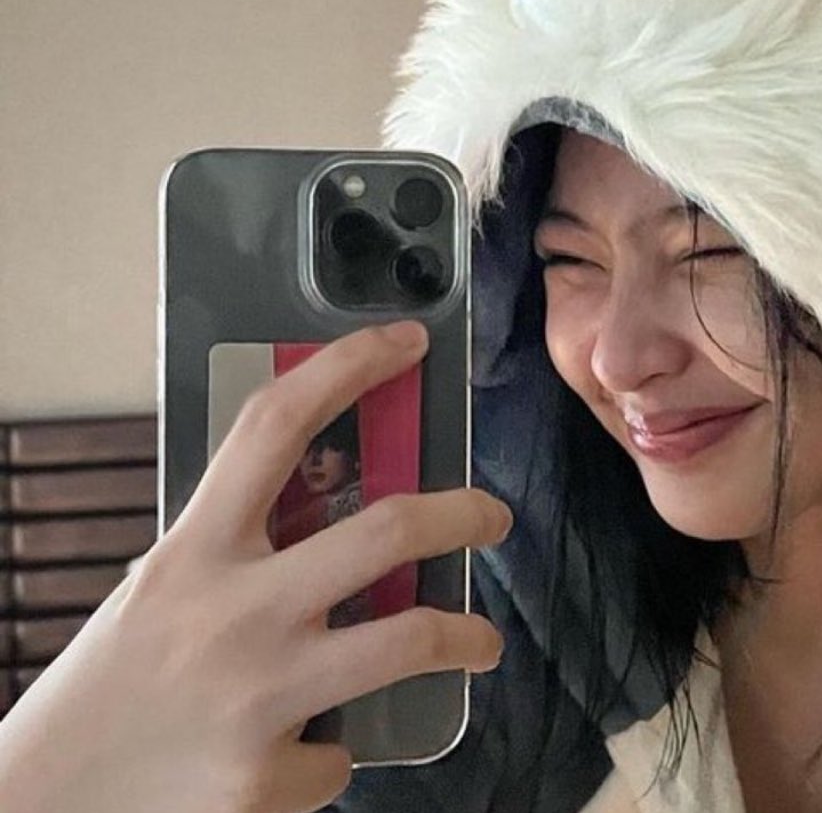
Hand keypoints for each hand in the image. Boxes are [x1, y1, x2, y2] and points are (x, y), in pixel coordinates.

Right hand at [0, 322, 510, 812]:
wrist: (40, 808)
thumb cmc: (113, 681)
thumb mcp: (166, 586)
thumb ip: (241, 548)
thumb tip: (338, 505)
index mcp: (196, 548)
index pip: (276, 424)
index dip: (348, 366)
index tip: (406, 340)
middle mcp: (232, 612)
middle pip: (385, 529)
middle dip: (462, 514)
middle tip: (492, 516)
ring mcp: (255, 697)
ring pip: (408, 640)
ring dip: (466, 635)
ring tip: (483, 640)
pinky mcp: (264, 781)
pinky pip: (340, 752)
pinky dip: (333, 746)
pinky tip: (306, 749)